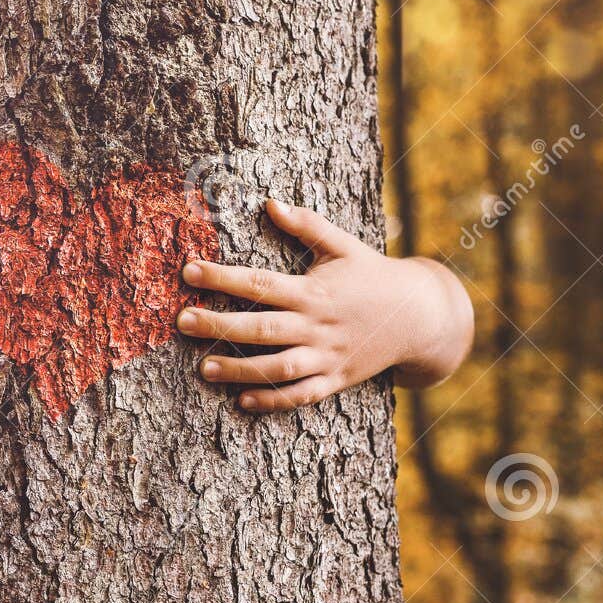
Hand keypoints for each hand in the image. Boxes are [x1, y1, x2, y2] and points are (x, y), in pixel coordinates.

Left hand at [176, 199, 472, 412]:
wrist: (420, 316)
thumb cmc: (374, 275)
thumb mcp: (344, 245)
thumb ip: (307, 225)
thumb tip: (271, 202)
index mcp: (314, 290)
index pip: (260, 282)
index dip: (222, 276)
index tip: (189, 270)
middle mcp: (317, 325)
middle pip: (261, 327)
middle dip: (219, 325)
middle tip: (182, 321)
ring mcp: (328, 356)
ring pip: (278, 368)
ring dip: (240, 370)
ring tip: (204, 368)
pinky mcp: (336, 380)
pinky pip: (301, 395)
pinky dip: (273, 400)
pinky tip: (243, 400)